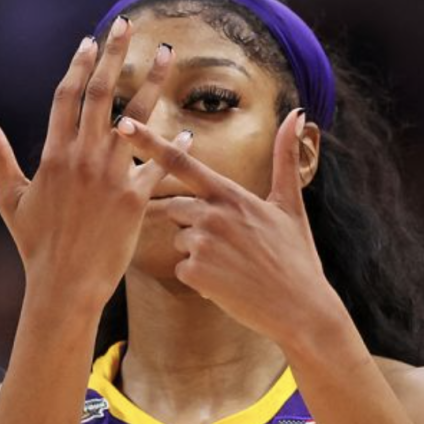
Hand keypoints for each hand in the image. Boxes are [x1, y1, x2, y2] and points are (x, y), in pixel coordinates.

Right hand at [0, 17, 179, 309]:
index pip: (66, 96)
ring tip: (166, 53)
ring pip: (137, 117)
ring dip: (153, 81)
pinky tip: (188, 129)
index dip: (78, 65)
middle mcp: (83, 158)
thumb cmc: (35, 244)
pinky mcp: (135, 198)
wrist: (64, 285)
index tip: (89, 41)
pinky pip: (159, 163)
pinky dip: (174, 145)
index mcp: (53, 155)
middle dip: (113, 54)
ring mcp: (111, 176)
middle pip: (101, 93)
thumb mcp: (9, 196)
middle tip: (126, 24)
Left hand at [115, 109, 339, 340]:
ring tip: (234, 265)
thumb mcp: (290, 204)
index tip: (123, 124)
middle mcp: (213, 213)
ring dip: (198, 251)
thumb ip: (285, 158)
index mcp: (231, 194)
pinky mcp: (194, 272)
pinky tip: (227, 283)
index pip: (182, 162)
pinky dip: (200, 277)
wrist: (301, 308)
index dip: (149, 142)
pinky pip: (181, 267)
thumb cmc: (296, 257)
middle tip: (231, 244)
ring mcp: (202, 243)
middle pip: (176, 207)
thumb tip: (297, 114)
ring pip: (179, 238)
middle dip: (193, 223)